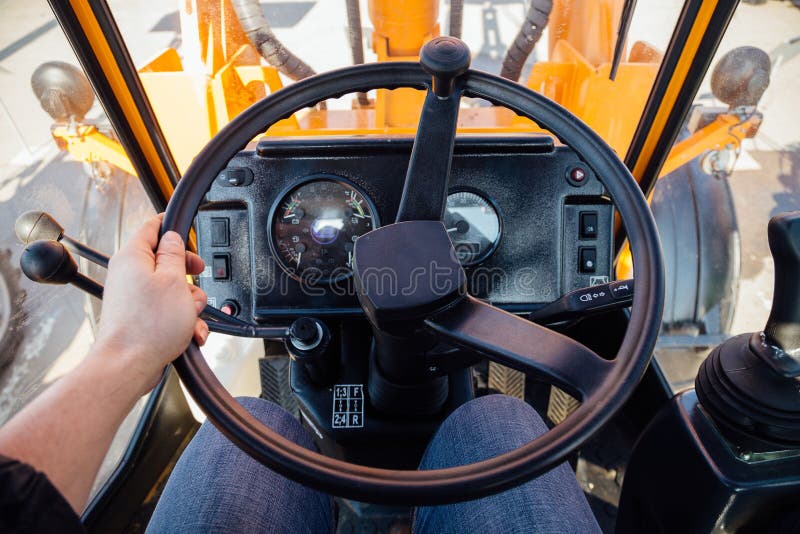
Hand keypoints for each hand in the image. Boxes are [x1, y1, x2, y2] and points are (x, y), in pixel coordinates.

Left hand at [93, 214, 207, 393]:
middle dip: (189, 274)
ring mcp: (134, 298)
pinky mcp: (139, 317)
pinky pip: (166, 311)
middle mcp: (129, 275)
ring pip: (171, 289)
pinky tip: (190, 332)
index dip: (171, 226)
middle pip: (166, 261)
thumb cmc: (148, 325)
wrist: (129, 365)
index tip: (185, 228)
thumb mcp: (174, 280)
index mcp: (132, 257)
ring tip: (192, 317)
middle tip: (198, 276)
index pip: (151, 227)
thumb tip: (172, 238)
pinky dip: (182, 320)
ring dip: (189, 303)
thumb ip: (174, 254)